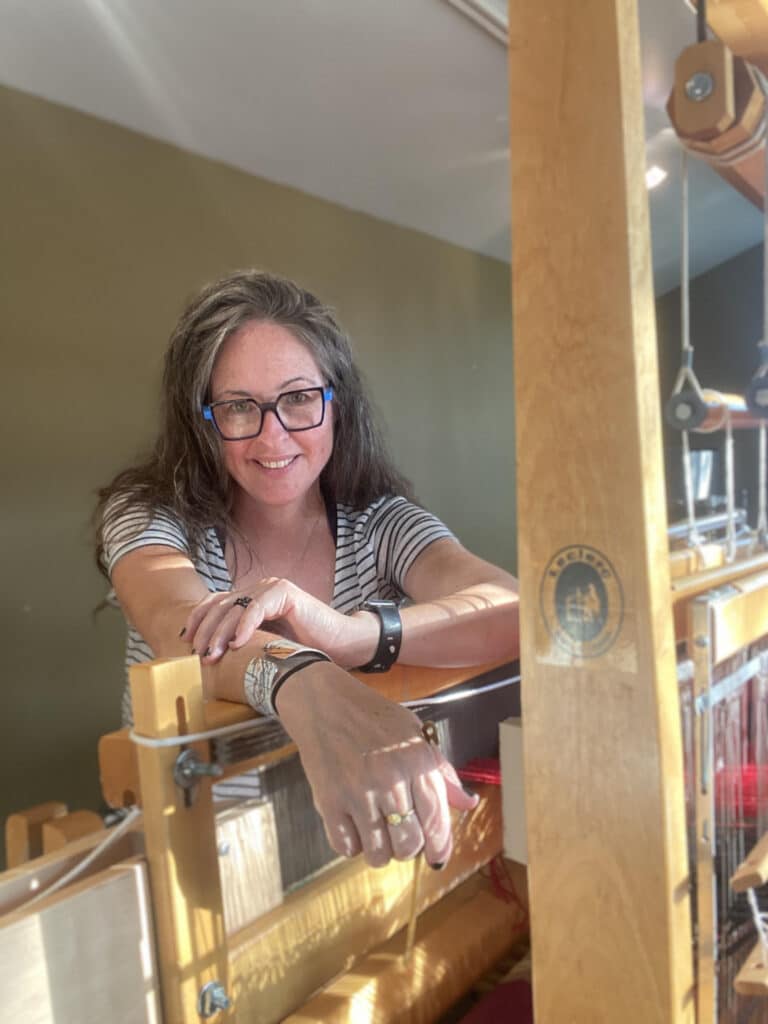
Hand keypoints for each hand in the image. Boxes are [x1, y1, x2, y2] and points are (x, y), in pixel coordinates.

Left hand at [183, 579, 372, 665]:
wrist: (340, 645)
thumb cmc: (303, 650)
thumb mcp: (263, 646)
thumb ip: (241, 644)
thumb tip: (208, 660)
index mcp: (250, 599)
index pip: (214, 603)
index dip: (197, 620)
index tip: (185, 643)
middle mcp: (258, 589)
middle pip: (220, 605)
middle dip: (205, 631)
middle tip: (198, 655)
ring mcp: (271, 588)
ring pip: (235, 607)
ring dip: (220, 633)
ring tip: (212, 655)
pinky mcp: (285, 592)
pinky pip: (257, 607)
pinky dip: (244, 625)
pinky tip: (237, 644)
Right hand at [275, 663, 478, 867]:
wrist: (324, 703)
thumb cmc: (373, 718)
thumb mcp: (415, 734)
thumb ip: (442, 772)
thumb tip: (469, 803)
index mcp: (417, 761)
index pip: (436, 821)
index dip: (439, 846)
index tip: (436, 856)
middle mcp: (391, 779)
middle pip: (409, 844)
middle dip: (407, 847)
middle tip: (399, 833)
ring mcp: (358, 792)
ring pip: (378, 853)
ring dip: (380, 851)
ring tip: (376, 832)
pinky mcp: (329, 801)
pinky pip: (346, 847)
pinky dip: (352, 845)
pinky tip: (353, 826)